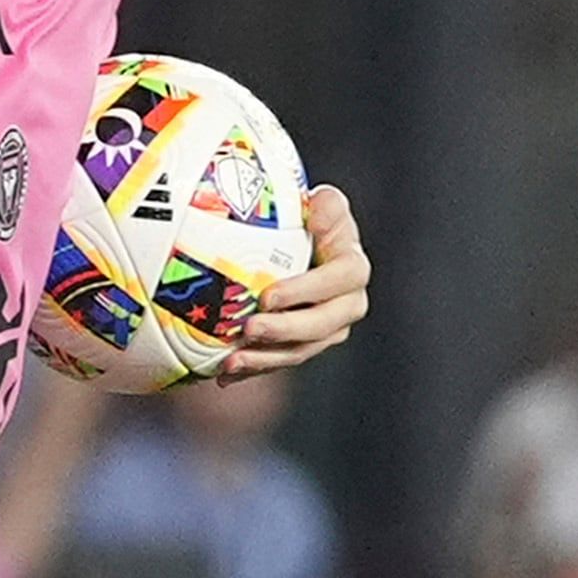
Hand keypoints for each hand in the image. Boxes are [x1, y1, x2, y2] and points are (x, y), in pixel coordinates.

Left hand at [224, 187, 370, 383]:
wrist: (296, 246)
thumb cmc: (306, 218)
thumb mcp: (322, 203)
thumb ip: (327, 204)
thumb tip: (317, 212)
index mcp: (353, 268)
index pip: (338, 280)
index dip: (305, 290)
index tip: (267, 296)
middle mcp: (348, 304)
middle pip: (322, 325)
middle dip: (285, 331)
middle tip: (248, 329)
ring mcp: (327, 330)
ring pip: (300, 351)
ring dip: (265, 359)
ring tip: (231, 362)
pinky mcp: (304, 346)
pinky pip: (280, 361)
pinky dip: (253, 369)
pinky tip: (224, 375)